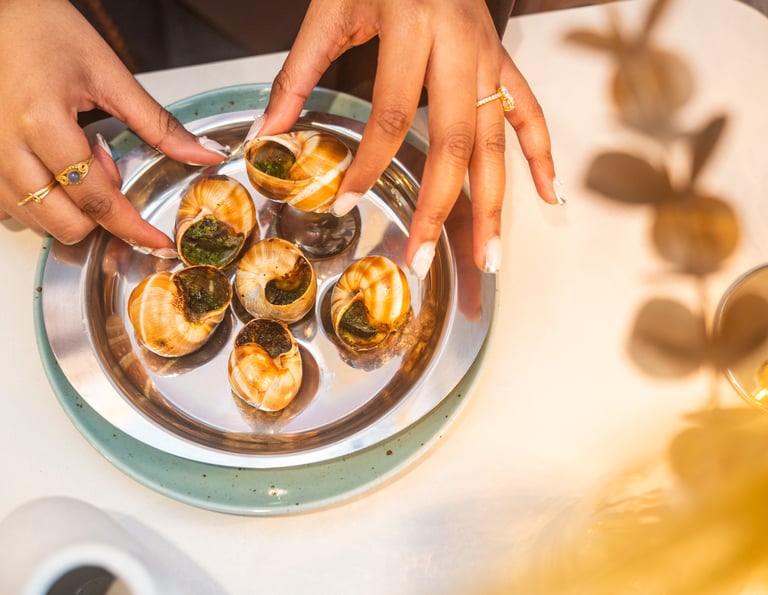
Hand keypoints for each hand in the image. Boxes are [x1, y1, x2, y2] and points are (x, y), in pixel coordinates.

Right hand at [0, 0, 227, 250]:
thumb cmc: (43, 29)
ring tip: (75, 155)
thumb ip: (158, 124)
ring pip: (38, 222)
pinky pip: (12, 208)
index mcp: (41, 123)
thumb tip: (202, 154)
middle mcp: (5, 147)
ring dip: (70, 206)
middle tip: (105, 164)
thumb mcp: (110, 74)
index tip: (159, 243)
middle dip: (99, 213)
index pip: (97, 200)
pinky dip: (43, 201)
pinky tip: (52, 165)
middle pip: (66, 224)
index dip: (134, 228)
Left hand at [253, 0, 560, 276]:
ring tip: (486, 254)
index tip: (347, 205)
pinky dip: (540, 155)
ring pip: (495, 140)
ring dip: (492, 203)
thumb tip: (268, 131)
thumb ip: (298, 73)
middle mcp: (460, 46)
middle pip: (454, 141)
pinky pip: (529, 112)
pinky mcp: (502, 60)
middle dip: (438, 207)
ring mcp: (489, 56)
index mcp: (412, 25)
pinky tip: (546, 196)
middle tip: (421, 256)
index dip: (368, 164)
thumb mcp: (332, 8)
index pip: (391, 113)